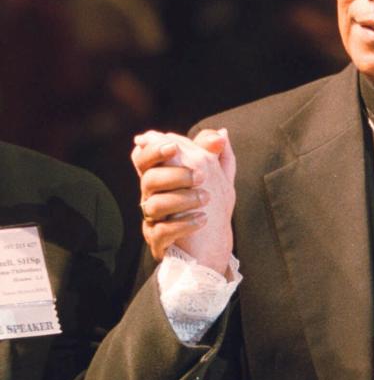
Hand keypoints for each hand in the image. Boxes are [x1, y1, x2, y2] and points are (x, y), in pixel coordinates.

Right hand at [132, 128, 236, 271]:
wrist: (213, 245)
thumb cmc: (211, 207)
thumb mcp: (218, 180)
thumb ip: (217, 156)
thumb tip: (221, 134)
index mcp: (163, 178)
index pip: (147, 158)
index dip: (155, 149)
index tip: (174, 147)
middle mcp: (153, 197)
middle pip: (149, 179)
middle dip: (175, 174)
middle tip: (202, 177)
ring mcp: (154, 220)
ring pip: (154, 205)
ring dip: (183, 199)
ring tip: (207, 199)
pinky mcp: (159, 241)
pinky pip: (162, 231)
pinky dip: (184, 224)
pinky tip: (202, 219)